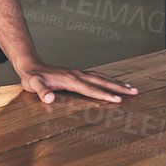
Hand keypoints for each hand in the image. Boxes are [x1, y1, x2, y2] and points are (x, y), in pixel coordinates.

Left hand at [15, 62, 137, 104]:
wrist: (30, 65)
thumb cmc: (32, 78)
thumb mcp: (33, 85)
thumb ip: (40, 92)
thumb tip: (48, 98)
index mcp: (71, 80)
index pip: (91, 89)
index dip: (105, 95)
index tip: (119, 100)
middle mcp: (77, 75)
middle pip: (102, 81)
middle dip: (119, 87)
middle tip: (135, 92)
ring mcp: (78, 73)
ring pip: (101, 77)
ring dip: (116, 82)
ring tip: (131, 88)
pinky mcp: (77, 74)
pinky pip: (96, 76)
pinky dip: (107, 79)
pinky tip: (113, 83)